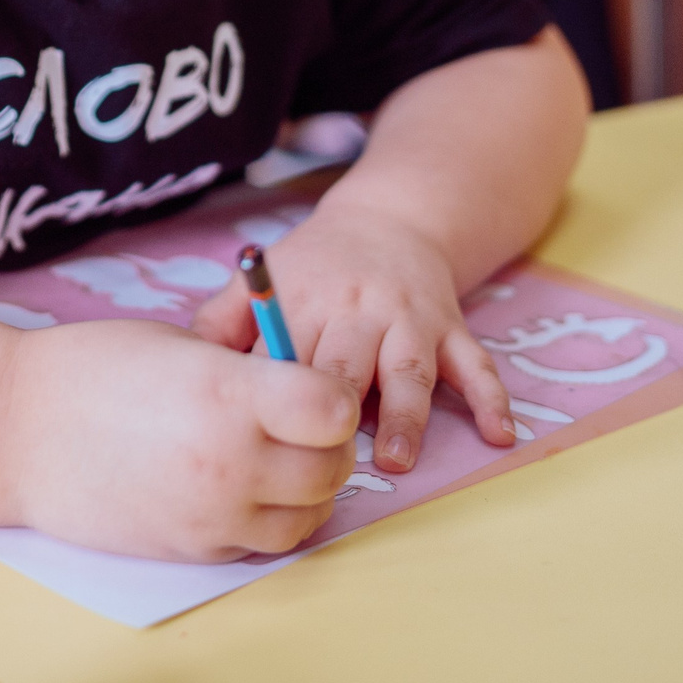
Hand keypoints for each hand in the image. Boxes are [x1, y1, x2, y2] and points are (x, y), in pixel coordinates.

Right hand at [0, 317, 357, 561]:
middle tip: (303, 425)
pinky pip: (262, 541)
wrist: (16, 430)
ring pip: (308, 517)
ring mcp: (212, 512)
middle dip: (329, 444)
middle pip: (332, 468)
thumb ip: (248, 369)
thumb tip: (304, 386)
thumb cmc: (92, 369)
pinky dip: (267, 518)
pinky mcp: (193, 547)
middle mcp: (229, 459)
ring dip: (306, 490)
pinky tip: (238, 486)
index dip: (333, 396)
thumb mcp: (180, 345)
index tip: (312, 388)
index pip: (333, 410)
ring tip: (274, 459)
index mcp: (227, 393)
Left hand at [193, 198, 512, 476]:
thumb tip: (182, 372)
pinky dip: (490, 399)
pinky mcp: (451, 328)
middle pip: (346, 363)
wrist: (390, 219)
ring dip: (405, 415)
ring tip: (395, 459)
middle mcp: (360, 308)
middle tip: (324, 463)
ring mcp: (411, 319)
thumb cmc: (314, 263)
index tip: (261, 438)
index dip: (274, 397)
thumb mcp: (264, 277)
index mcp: (306, 300)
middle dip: (335, 408)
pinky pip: (475, 364)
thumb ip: (221, 322)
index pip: (285, 355)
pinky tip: (500, 435)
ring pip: (408, 369)